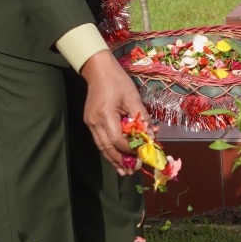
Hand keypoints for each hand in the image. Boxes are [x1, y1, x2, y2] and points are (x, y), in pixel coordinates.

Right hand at [80, 51, 141, 172]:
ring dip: (113, 160)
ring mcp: (90, 122)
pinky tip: (115, 156)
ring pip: (101, 147)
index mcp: (106, 115)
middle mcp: (95, 122)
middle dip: (121, 161)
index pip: (118, 140)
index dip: (131, 149)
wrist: (98, 69)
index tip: (143, 154)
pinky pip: (99, 140)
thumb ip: (142, 117)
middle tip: (132, 172)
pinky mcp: (90, 121)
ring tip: (123, 171)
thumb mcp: (133, 97)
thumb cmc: (117, 81)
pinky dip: (108, 150)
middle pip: (108, 148)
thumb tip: (151, 136)